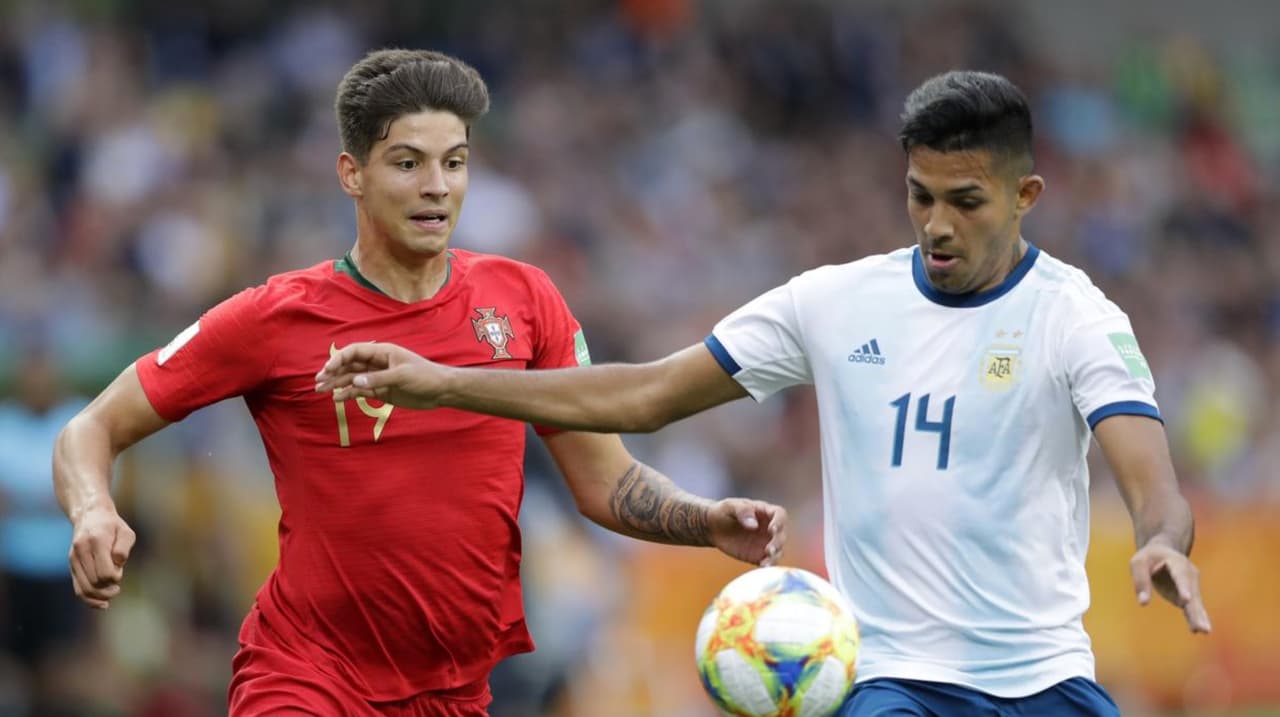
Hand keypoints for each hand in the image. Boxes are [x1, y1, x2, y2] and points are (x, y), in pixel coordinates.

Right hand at [69, 506, 135, 609]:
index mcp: (96, 542)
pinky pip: (78, 588)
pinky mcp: (72, 565)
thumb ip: (123, 548)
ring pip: (85, 588)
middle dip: (109, 587)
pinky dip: (89, 599)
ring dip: (101, 596)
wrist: (89, 516)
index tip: (120, 571)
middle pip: (95, 582)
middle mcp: (81, 551)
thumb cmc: (113, 526)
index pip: (105, 572)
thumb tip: (117, 565)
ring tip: (113, 593)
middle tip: (118, 583)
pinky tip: (102, 604)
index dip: (115, 577)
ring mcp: (74, 559)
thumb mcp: (126, 532)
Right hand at [315, 342, 446, 408]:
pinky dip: (349, 394)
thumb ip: (378, 379)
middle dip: (333, 372)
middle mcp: (377, 363)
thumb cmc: (425, 377)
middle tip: (318, 382)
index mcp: (382, 352)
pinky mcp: (381, 391)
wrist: (441, 391)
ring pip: (352, 379)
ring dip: (337, 384)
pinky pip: (361, 391)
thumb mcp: (402, 376)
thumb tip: (354, 382)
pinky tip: (338, 399)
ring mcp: (378, 377)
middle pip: (350, 366)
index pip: (355, 352)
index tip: (327, 370)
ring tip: (321, 391)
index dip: (339, 359)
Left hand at [708, 499, 786, 567]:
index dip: (779, 522)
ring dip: (774, 557)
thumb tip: (754, 525)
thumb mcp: (729, 506)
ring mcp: (765, 542)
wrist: (712, 528)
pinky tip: (761, 567)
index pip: (780, 515)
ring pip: (778, 551)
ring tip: (765, 563)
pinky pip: (767, 561)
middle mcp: (769, 527)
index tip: (772, 529)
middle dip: (777, 543)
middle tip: (769, 550)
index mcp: (765, 511)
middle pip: (781, 535)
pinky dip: (767, 565)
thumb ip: (742, 511)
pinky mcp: (758, 555)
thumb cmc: (723, 512)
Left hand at [1130, 540, 1210, 632]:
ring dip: (1199, 618)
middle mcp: (1189, 575)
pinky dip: (1195, 618)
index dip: (1183, 587)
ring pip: (1195, 604)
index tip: (1186, 599)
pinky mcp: (1187, 596)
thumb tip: (1143, 603)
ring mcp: (1191, 587)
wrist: (1162, 553)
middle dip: (1196, 611)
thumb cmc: (1149, 557)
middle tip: (1202, 626)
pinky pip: (1191, 608)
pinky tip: (1198, 630)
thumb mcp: (1138, 563)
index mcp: (1177, 562)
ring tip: (1204, 631)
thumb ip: (1141, 580)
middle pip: (1192, 594)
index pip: (1180, 575)